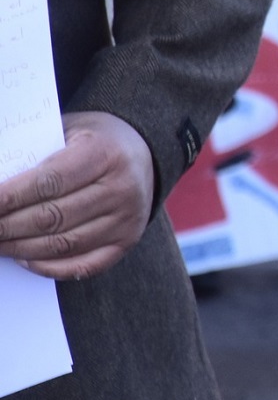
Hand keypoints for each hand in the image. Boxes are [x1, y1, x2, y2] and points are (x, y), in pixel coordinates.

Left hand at [0, 112, 155, 279]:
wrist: (142, 152)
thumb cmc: (92, 142)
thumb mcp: (67, 132)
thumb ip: (35, 156)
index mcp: (106, 154)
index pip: (49, 181)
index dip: (10, 197)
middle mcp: (122, 188)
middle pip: (52, 217)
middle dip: (7, 226)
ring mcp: (127, 218)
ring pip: (63, 244)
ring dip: (21, 248)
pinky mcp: (127, 240)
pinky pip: (84, 265)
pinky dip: (49, 267)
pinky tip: (24, 258)